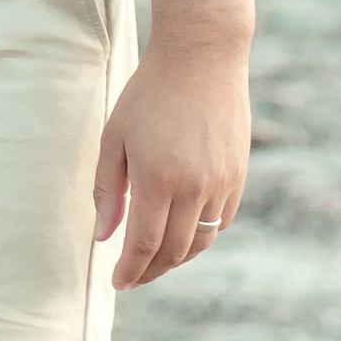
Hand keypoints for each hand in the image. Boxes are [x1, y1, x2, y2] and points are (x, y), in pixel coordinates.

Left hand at [94, 29, 250, 288]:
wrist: (202, 59)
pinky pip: (220, 221)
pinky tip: (182, 232)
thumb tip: (103, 237)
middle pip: (174, 252)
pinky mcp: (238, 175)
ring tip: (155, 259)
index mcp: (158, 179)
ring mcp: (221, 183)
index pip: (144, 245)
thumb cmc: (149, 94)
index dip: (130, 270)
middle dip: (151, 270)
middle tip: (132, 276)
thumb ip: (106, 190)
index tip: (118, 282)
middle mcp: (195, 188)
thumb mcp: (115, 137)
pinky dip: (200, 236)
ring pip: (200, 242)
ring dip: (177, 258)